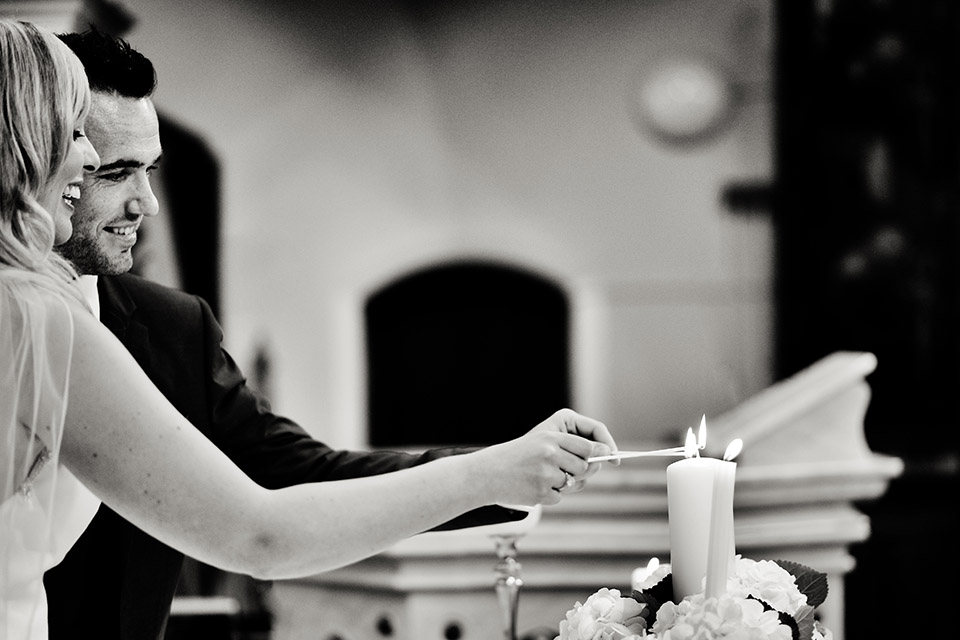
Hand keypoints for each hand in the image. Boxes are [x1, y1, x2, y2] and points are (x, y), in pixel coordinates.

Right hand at [471, 409, 617, 505]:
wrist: (487, 473)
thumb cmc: (517, 456)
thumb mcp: (540, 441)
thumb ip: (569, 446)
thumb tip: (602, 457)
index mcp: (550, 437)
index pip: (589, 447)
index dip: (600, 453)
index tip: (608, 457)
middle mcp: (550, 453)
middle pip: (585, 467)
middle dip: (582, 471)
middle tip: (566, 470)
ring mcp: (546, 474)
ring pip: (574, 483)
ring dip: (565, 484)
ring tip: (543, 477)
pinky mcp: (541, 493)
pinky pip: (560, 497)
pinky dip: (551, 495)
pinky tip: (534, 486)